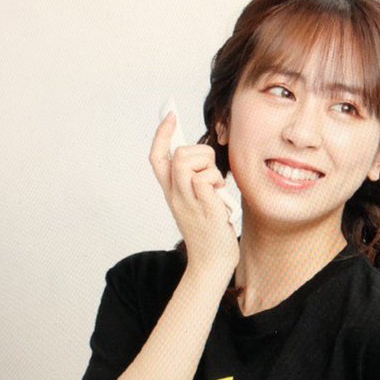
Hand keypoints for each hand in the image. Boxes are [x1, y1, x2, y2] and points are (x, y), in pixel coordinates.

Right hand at [148, 111, 238, 275]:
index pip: (157, 156)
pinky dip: (217, 183)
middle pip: (178, 153)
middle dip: (201, 153)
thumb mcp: (197, 202)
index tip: (171, 115)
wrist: (212, 264)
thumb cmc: (209, 233)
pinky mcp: (204, 208)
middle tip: (213, 174)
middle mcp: (175, 195)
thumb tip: (204, 157)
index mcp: (172, 192)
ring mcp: (188, 201)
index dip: (162, 133)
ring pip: (188, 161)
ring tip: (217, 187)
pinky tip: (222, 199)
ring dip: (209, 167)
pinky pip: (206, 179)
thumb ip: (195, 182)